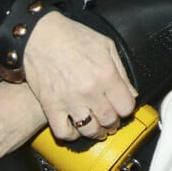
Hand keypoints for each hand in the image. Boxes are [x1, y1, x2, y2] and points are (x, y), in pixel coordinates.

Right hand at [23, 12, 137, 141]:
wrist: (39, 36)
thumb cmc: (72, 36)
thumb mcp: (106, 46)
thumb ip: (121, 71)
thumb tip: (131, 93)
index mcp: (106, 75)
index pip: (126, 107)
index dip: (127, 108)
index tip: (122, 106)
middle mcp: (90, 91)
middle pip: (110, 120)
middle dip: (114, 122)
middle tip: (111, 119)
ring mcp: (70, 101)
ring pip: (90, 130)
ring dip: (96, 131)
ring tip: (97, 127)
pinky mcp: (51, 106)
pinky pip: (64, 132)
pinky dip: (72, 134)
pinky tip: (76, 127)